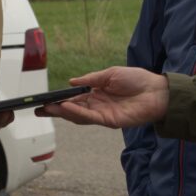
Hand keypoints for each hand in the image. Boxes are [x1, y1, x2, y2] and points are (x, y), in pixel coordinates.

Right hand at [37, 67, 169, 128]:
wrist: (157, 91)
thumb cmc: (137, 80)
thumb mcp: (110, 74)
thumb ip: (91, 79)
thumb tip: (71, 82)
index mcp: (97, 94)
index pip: (73, 99)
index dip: (59, 99)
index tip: (44, 99)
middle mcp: (97, 106)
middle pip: (72, 110)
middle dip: (55, 110)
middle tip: (38, 109)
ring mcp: (103, 115)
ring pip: (78, 116)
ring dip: (63, 112)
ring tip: (48, 108)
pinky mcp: (110, 121)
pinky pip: (90, 117)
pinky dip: (78, 113)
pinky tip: (67, 107)